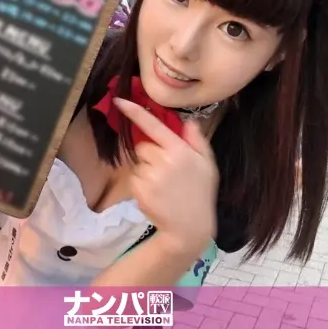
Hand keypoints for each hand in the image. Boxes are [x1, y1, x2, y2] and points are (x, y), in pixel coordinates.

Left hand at [114, 98, 216, 254]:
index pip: (154, 126)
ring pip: (139, 163)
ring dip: (147, 171)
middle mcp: (163, 160)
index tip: (120, 101)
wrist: (189, 228)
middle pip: (144, 147)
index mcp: (180, 150)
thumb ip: (197, 141)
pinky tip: (157, 195)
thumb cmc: (200, 194)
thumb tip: (190, 122)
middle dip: (152, 155)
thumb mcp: (207, 165)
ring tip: (164, 187)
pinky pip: (134, 178)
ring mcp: (150, 176)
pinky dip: (142, 185)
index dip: (136, 112)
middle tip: (168, 172)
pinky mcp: (139, 190)